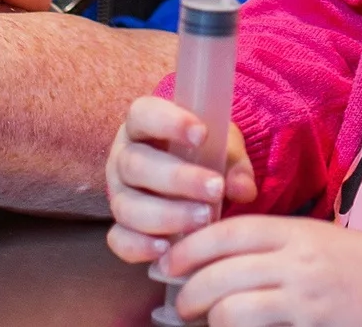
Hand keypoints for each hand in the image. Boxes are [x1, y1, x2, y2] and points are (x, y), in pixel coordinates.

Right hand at [106, 95, 257, 263]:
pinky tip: (168, 249)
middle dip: (177, 179)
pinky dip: (140, 246)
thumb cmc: (203, 155)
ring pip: (127, 206)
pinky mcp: (118, 229)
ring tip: (204, 219)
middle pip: (135, 165)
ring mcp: (118, 195)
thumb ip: (234, 163)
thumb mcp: (222, 148)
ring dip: (167, 215)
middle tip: (215, 189)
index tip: (202, 134)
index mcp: (141, 126)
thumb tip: (243, 189)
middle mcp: (122, 159)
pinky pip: (119, 240)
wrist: (190, 182)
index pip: (143, 114)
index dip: (168, 122)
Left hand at [160, 216, 361, 326]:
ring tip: (203, 320)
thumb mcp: (314, 239)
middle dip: (189, 288)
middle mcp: (297, 260)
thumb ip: (272, 243)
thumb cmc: (354, 265)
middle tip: (178, 302)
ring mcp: (303, 296)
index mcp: (296, 231)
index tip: (169, 260)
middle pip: (222, 271)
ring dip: (208, 316)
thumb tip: (216, 255)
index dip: (192, 246)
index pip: (231, 232)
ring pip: (232, 306)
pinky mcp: (309, 325)